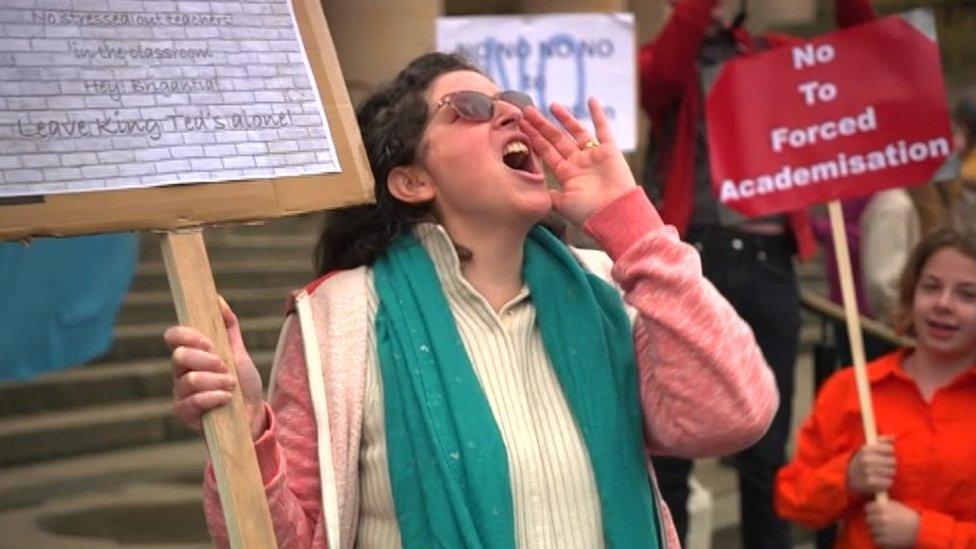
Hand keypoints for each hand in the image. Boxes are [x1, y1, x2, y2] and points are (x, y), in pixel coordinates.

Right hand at [164, 297, 265, 439]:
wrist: (252, 416)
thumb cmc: (243, 384)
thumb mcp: (239, 352)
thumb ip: (229, 326)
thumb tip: (217, 299)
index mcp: (191, 355)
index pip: (174, 336)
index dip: (190, 336)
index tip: (210, 344)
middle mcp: (180, 373)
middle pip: (179, 356)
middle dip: (209, 361)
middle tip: (225, 369)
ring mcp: (180, 394)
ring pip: (190, 379)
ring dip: (218, 382)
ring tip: (231, 387)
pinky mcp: (184, 413)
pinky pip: (193, 401)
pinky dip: (215, 397)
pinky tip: (226, 399)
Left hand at [520, 98, 636, 224]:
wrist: (614, 214)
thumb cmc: (588, 213)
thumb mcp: (561, 204)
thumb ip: (547, 194)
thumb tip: (533, 189)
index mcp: (566, 173)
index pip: (546, 151)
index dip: (534, 138)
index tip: (521, 125)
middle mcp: (578, 162)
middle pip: (557, 139)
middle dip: (542, 125)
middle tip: (527, 111)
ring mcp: (593, 155)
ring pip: (576, 131)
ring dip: (564, 118)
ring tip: (551, 105)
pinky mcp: (609, 150)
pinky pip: (603, 129)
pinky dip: (598, 115)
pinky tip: (591, 100)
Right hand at [847, 435, 895, 493]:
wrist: (848, 478)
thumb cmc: (862, 461)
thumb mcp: (867, 449)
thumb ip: (882, 441)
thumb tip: (894, 437)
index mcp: (866, 449)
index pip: (890, 449)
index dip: (889, 452)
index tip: (884, 455)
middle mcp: (866, 460)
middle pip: (893, 461)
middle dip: (890, 464)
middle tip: (883, 466)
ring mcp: (868, 472)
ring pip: (892, 472)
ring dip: (889, 474)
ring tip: (881, 474)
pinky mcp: (870, 483)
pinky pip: (889, 482)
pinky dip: (886, 482)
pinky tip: (880, 481)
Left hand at [865, 499, 919, 547]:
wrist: (920, 530)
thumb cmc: (908, 516)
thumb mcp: (896, 505)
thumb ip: (883, 503)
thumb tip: (872, 502)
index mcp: (883, 508)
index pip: (867, 508)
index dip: (871, 510)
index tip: (874, 512)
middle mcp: (881, 519)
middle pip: (868, 519)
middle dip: (873, 520)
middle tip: (880, 522)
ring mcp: (883, 531)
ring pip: (872, 530)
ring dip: (877, 530)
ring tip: (886, 530)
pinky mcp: (886, 541)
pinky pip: (876, 540)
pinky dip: (881, 539)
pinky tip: (888, 536)